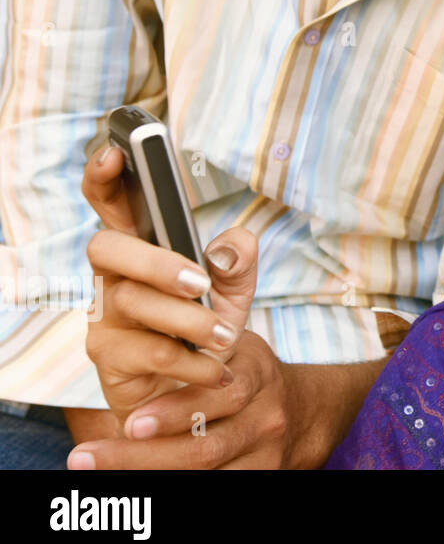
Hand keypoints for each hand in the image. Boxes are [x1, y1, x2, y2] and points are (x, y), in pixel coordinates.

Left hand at [70, 328, 297, 469]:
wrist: (302, 408)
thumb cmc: (245, 371)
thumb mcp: (233, 345)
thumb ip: (196, 336)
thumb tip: (148, 302)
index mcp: (257, 372)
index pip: (217, 395)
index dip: (172, 413)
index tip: (129, 421)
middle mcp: (267, 415)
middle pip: (207, 446)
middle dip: (144, 455)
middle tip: (90, 456)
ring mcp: (267, 451)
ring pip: (205, 472)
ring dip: (146, 473)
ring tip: (95, 471)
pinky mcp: (263, 476)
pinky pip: (215, 486)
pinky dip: (173, 484)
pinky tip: (135, 484)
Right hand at [81, 145, 258, 427]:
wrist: (201, 391)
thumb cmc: (208, 328)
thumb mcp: (234, 289)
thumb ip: (239, 260)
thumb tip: (232, 245)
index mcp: (142, 248)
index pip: (112, 204)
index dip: (105, 177)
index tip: (114, 152)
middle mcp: (114, 277)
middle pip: (106, 248)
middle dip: (153, 262)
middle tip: (198, 282)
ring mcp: (104, 317)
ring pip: (132, 303)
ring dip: (187, 320)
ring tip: (224, 336)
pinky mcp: (108, 358)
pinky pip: (145, 353)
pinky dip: (189, 361)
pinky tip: (214, 368)